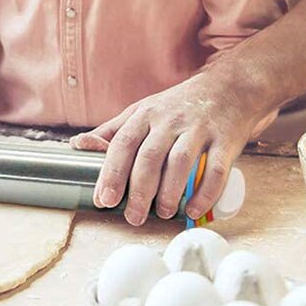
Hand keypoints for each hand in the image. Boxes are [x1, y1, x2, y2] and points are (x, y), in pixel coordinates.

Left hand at [69, 69, 264, 225]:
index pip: (123, 144)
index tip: (104, 200)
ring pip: (180, 163)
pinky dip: (205, 193)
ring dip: (170, 193)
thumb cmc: (178, 105)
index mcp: (145, 114)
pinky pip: (215, 170)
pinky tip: (194, 210)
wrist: (227, 87)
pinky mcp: (225, 140)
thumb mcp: (142, 110)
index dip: (112, 172)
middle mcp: (170, 120)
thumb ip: (113, 130)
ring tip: (163, 214)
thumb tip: (78, 145)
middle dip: (139, 190)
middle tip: (133, 217)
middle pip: (150, 157)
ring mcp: (198, 129)